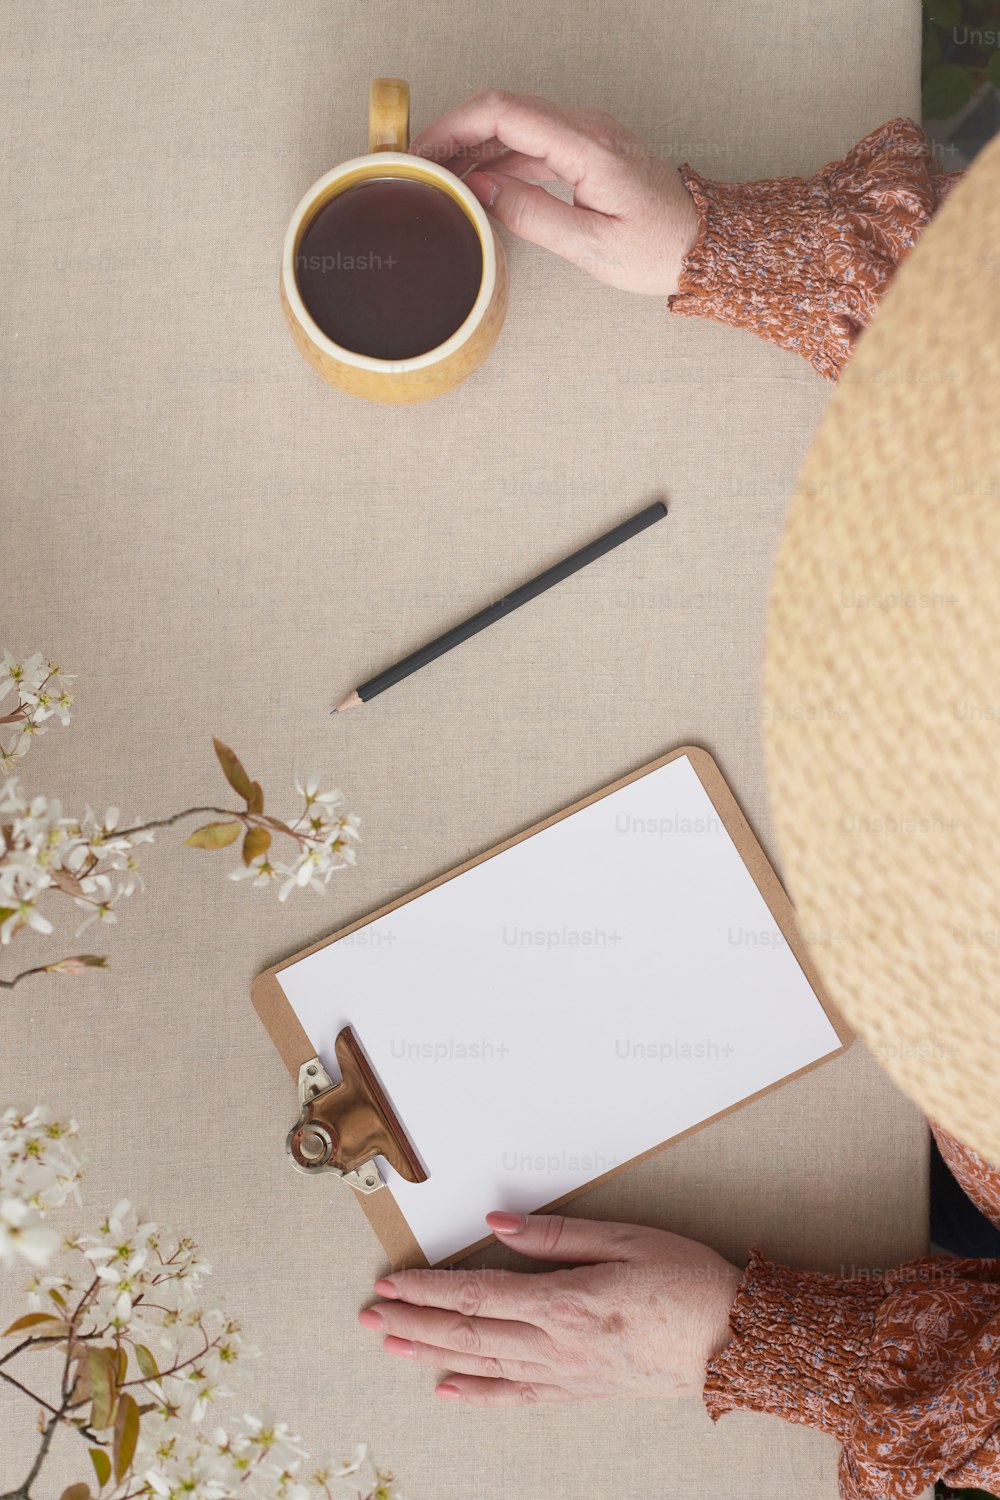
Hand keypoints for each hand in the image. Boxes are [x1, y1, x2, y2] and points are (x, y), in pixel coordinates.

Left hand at [358, 1211, 741, 1406]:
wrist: (735, 1341)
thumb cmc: (688, 1280)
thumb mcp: (626, 1237)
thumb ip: (556, 1234)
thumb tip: (497, 1225)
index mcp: (566, 1302)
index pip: (477, 1295)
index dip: (428, 1290)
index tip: (391, 1282)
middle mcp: (558, 1345)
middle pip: (468, 1333)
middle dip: (413, 1323)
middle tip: (369, 1316)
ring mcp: (568, 1375)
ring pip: (484, 1365)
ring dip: (431, 1355)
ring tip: (390, 1346)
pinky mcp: (582, 1391)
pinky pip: (519, 1397)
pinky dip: (480, 1395)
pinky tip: (450, 1390)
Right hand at [409, 89, 699, 296]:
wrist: (704, 244)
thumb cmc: (658, 249)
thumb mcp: (591, 246)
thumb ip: (532, 216)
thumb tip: (483, 192)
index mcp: (587, 147)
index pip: (504, 113)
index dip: (455, 126)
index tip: (423, 151)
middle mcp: (587, 129)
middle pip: (504, 110)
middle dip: (455, 133)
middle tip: (421, 167)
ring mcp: (588, 136)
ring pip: (516, 125)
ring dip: (474, 147)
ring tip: (442, 179)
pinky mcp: (588, 151)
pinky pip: (534, 142)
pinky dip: (500, 159)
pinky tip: (481, 186)